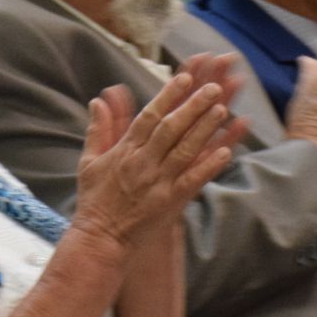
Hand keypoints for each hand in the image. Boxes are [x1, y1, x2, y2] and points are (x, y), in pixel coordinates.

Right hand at [71, 72, 245, 247]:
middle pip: (171, 128)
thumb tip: (98, 100)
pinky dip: (209, 166)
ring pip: (185, 150)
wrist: (100, 237)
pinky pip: (193, 181)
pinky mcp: (170, 202)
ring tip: (222, 110)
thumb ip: (98, 129)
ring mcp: (158, 182)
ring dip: (205, 129)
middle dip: (192, 106)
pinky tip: (226, 152)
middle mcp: (143, 163)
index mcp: (125, 151)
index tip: (183, 78)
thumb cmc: (95, 200)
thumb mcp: (90, 161)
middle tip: (212, 88)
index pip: (148, 116)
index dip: (167, 96)